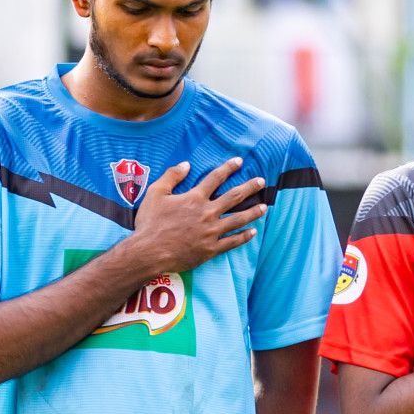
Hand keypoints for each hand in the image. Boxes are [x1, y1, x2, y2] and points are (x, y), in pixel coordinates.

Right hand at [120, 158, 266, 276]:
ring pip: (238, 219)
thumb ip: (171, 176)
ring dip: (253, 212)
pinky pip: (232, 241)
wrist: (148, 251)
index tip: (239, 162)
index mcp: (194, 198)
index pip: (215, 178)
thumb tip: (185, 164)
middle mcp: (207, 213)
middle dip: (250, 187)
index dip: (228, 168)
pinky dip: (244, 236)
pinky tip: (253, 232)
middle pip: (234, 197)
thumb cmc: (149, 223)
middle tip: (261, 182)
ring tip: (264, 207)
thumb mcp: (154, 194)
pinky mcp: (210, 249)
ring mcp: (211, 232)